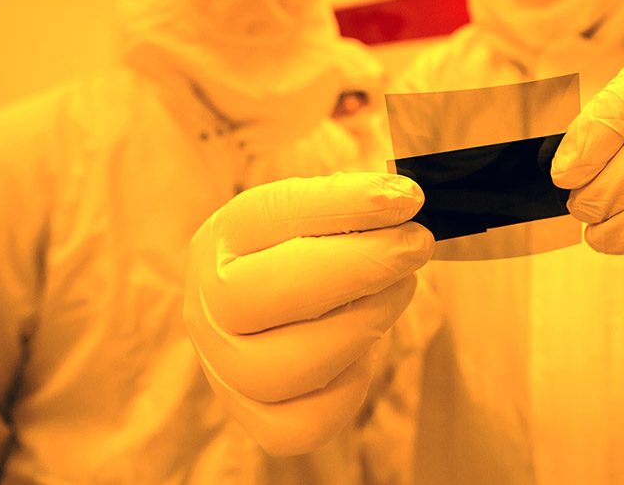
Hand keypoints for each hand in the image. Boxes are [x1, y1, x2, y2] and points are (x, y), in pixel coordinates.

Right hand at [183, 172, 432, 454]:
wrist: (272, 304)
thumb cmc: (304, 249)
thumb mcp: (317, 213)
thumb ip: (352, 206)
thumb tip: (403, 201)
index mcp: (220, 239)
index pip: (272, 216)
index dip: (344, 206)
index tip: (405, 198)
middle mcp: (207, 306)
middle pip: (268, 295)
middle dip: (359, 267)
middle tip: (416, 244)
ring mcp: (224, 370)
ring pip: (287, 368)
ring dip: (363, 324)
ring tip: (402, 287)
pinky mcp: (255, 418)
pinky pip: (302, 424)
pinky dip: (347, 390)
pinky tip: (367, 350)